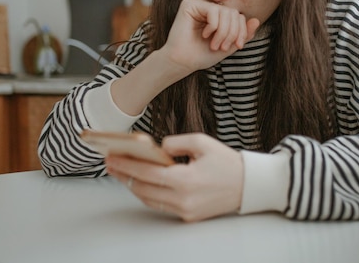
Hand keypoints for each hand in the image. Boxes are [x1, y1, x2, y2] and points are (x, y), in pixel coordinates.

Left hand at [106, 133, 243, 221]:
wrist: (248, 185)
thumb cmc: (226, 162)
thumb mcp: (202, 142)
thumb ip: (175, 142)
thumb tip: (156, 148)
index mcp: (186, 180)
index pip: (147, 173)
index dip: (126, 165)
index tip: (112, 157)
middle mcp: (183, 199)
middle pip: (143, 188)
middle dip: (124, 175)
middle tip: (110, 163)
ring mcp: (185, 210)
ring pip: (149, 199)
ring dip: (133, 185)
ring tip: (121, 172)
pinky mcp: (188, 216)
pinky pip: (161, 205)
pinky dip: (148, 193)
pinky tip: (140, 182)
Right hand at [163, 0, 259, 72]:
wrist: (183, 62)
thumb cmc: (202, 55)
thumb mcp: (228, 45)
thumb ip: (242, 34)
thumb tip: (257, 20)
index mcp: (218, 17)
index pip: (239, 16)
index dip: (242, 31)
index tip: (238, 46)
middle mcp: (209, 8)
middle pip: (233, 13)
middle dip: (232, 32)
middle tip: (223, 47)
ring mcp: (199, 5)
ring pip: (225, 11)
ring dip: (223, 32)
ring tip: (214, 44)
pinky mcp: (189, 4)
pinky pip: (213, 10)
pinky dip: (213, 25)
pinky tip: (204, 34)